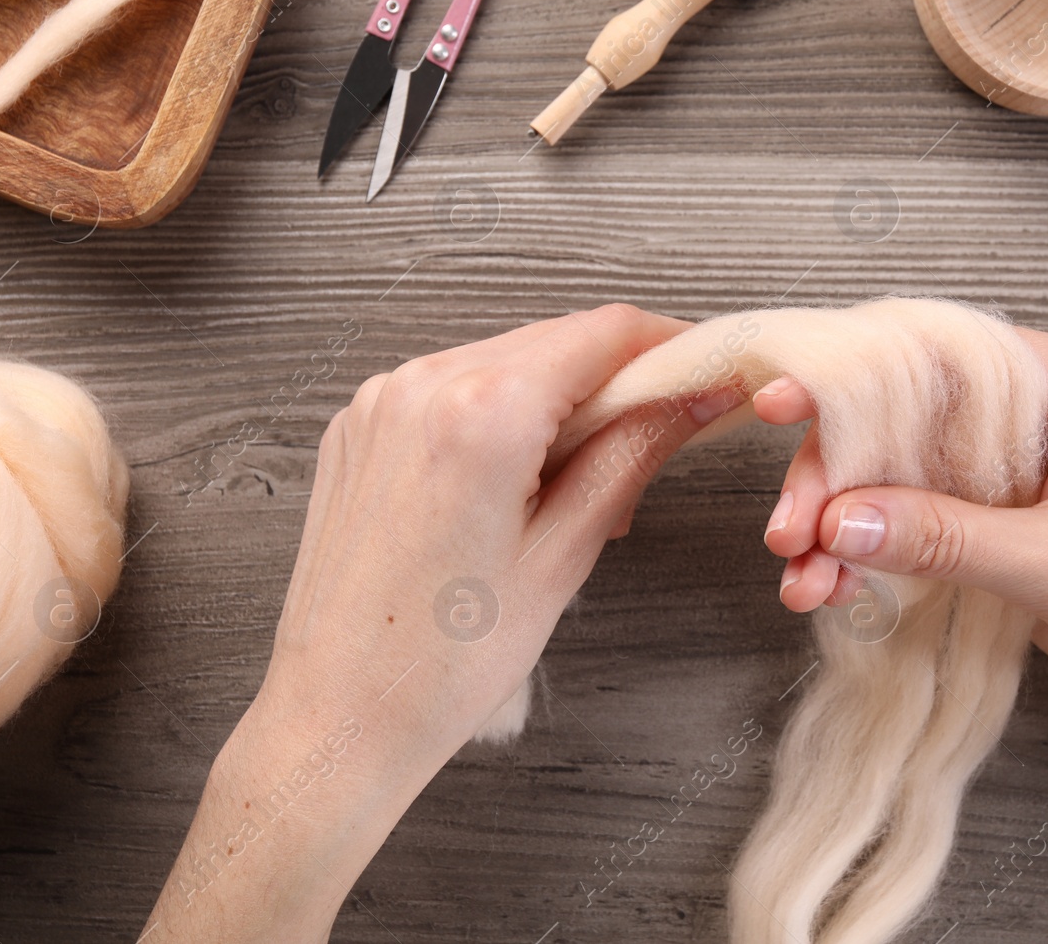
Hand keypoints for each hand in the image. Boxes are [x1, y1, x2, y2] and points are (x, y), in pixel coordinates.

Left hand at [258, 303, 738, 759]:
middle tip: (656, 445)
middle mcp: (422, 386)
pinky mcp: (358, 426)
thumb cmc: (446, 660)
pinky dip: (498, 417)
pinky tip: (515, 486)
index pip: (606, 333)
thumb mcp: (565, 554)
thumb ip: (635, 454)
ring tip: (576, 490)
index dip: (671, 346)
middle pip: (555, 340)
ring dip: (556, 402)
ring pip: (503, 361)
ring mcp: (380, 402)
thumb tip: (696, 396)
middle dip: (615, 381)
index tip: (706, 372)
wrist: (340, 714)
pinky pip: (451, 390)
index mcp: (481, 414)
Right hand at [751, 329, 1047, 743]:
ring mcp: (1010, 473)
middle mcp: (1034, 414)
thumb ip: (945, 537)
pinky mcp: (994, 527)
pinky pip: (909, 527)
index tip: (786, 405)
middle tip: (788, 528)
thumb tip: (839, 518)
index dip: (855, 380)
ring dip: (841, 525)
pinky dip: (866, 557)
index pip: (940, 359)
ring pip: (894, 477)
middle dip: (837, 477)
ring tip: (801, 577)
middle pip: (902, 420)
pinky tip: (829, 589)